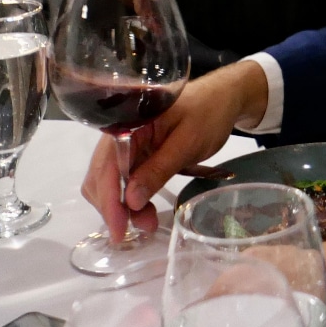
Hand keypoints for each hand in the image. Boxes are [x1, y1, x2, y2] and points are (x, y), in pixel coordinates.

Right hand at [80, 60, 268, 240]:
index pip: (106, 164)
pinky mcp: (138, 152)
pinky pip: (125, 177)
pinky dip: (132, 196)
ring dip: (122, 205)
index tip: (119, 229)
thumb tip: (130, 201)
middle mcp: (121, 132)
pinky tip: (145, 209)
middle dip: (115, 206)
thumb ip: (158, 169)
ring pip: (111, 180)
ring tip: (147, 222)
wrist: (224, 97)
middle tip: (142, 227)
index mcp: (129, 121)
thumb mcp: (187, 142)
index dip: (109, 199)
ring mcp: (128, 143)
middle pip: (102, 175)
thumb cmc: (209, 113)